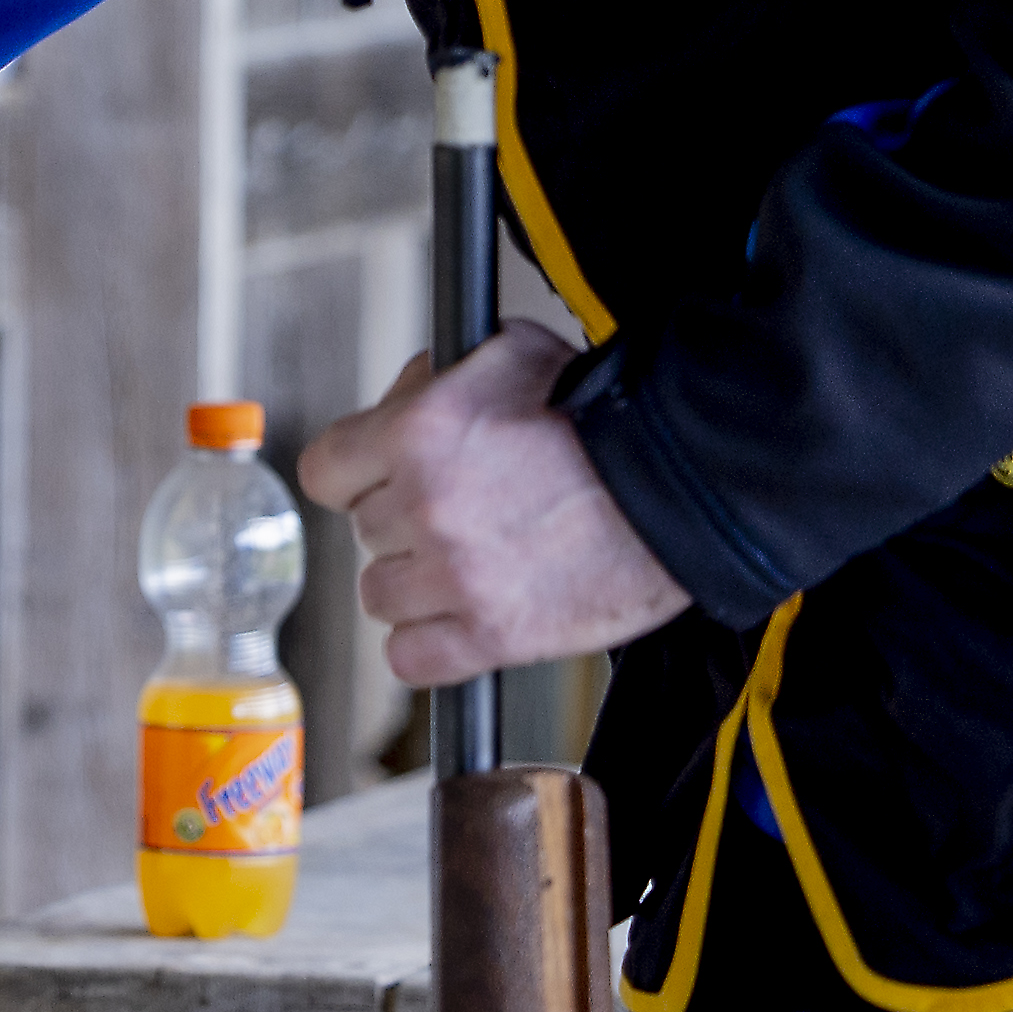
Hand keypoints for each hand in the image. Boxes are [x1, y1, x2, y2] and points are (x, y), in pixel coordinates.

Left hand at [297, 325, 692, 690]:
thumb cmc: (609, 413)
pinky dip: (431, 645)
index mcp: (418, 432)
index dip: (356, 472)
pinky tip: (464, 617)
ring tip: (472, 562)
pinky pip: (412, 659)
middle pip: (365, 531)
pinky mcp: (494, 637)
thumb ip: (435, 377)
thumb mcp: (509, 352)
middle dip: (405, 519)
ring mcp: (456, 578)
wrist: (687, 481)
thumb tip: (397, 402)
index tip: (380, 477)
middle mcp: (425, 507)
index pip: (324, 470)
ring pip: (381, 596)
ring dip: (417, 582)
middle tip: (465, 509)